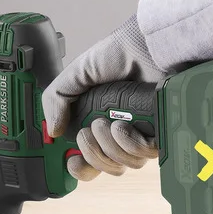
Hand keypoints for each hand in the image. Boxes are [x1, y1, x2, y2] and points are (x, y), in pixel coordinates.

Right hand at [42, 14, 166, 180]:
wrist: (146, 45)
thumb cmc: (118, 54)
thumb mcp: (77, 74)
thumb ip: (57, 99)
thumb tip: (53, 131)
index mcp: (98, 124)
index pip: (89, 161)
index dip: (80, 167)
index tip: (72, 162)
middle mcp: (121, 135)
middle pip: (105, 168)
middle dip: (92, 153)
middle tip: (89, 132)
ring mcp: (141, 136)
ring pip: (124, 164)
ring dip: (110, 146)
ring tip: (108, 122)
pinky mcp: (159, 135)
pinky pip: (142, 156)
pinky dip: (129, 143)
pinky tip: (124, 125)